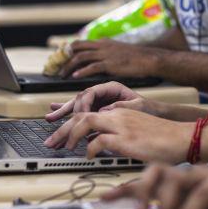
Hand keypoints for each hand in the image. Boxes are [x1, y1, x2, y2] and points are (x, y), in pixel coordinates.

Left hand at [43, 108, 191, 162]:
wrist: (183, 138)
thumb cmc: (165, 140)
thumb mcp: (138, 133)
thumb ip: (119, 136)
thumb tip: (102, 147)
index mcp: (121, 112)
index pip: (89, 112)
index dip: (71, 121)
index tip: (59, 132)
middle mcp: (118, 115)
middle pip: (82, 115)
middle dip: (62, 128)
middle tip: (51, 141)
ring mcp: (121, 125)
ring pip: (85, 122)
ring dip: (70, 134)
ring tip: (64, 147)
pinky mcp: (126, 138)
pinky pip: (98, 140)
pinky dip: (89, 149)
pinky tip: (88, 156)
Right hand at [44, 81, 162, 121]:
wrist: (158, 115)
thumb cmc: (150, 109)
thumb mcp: (139, 106)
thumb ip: (122, 107)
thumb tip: (105, 109)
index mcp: (111, 88)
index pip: (90, 93)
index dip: (82, 105)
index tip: (79, 118)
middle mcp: (103, 93)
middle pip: (80, 99)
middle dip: (65, 110)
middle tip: (53, 120)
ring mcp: (100, 102)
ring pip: (78, 106)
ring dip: (63, 113)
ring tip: (50, 118)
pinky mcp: (99, 111)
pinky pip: (81, 112)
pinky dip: (69, 114)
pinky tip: (56, 114)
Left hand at [59, 39, 162, 78]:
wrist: (149, 58)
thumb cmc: (136, 58)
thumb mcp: (118, 51)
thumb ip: (106, 53)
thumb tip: (96, 60)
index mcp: (103, 42)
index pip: (80, 43)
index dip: (68, 50)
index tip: (59, 58)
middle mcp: (102, 46)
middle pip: (76, 47)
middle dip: (64, 57)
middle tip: (55, 67)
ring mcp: (106, 54)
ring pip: (81, 57)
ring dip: (69, 66)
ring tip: (62, 75)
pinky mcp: (111, 64)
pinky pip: (92, 67)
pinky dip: (81, 72)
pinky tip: (74, 77)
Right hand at [103, 163, 207, 208]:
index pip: (202, 193)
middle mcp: (197, 173)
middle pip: (175, 180)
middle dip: (169, 207)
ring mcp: (180, 175)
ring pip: (155, 172)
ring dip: (144, 191)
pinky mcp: (167, 183)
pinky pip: (142, 181)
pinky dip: (125, 189)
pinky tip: (107, 198)